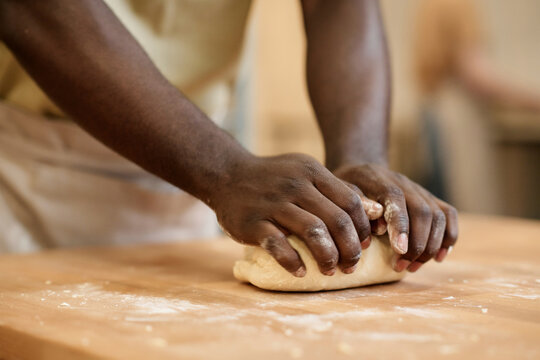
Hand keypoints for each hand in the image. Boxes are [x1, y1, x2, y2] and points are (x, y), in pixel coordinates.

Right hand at [211, 154, 382, 276]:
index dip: (362, 227)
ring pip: (313, 232)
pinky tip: (300, 271)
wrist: (226, 174)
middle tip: (350, 266)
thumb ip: (337, 190)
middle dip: (350, 248)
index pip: (349, 202)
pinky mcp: (253, 222)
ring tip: (329, 270)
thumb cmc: (273, 178)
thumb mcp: (306, 173)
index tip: (363, 245)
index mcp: (312, 172)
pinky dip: (292, 261)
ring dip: (327, 256)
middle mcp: (296, 185)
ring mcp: (274, 203)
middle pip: (336, 219)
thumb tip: (375, 210)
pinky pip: (278, 245)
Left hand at [333, 163, 457, 272]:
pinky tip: (438, 257)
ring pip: (438, 216)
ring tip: (412, 266)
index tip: (399, 250)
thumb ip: (358, 207)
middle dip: (416, 244)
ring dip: (430, 246)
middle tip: (401, 266)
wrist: (362, 168)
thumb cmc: (347, 187)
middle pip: (422, 211)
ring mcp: (420, 190)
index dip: (400, 225)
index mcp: (379, 180)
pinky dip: (448, 237)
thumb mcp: (342, 192)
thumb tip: (379, 227)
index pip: (396, 199)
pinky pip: (449, 215)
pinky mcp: (430, 198)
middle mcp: (404, 183)